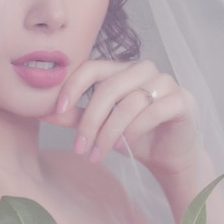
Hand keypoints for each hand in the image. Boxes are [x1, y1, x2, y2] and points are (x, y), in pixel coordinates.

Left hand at [41, 59, 198, 183]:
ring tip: (98, 154)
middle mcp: (144, 70)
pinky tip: (122, 147)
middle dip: (90, 121)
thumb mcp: (100, 127)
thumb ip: (75, 117)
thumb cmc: (134, 137)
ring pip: (129, 102)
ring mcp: (166, 83)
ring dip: (109, 132)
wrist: (169, 156)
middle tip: (79, 148)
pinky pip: (153, 111)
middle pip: (108, 88)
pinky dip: (133, 131)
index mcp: (122, 70)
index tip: (58, 111)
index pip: (92, 68)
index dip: (72, 87)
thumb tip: (41, 112)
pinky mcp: (182, 101)